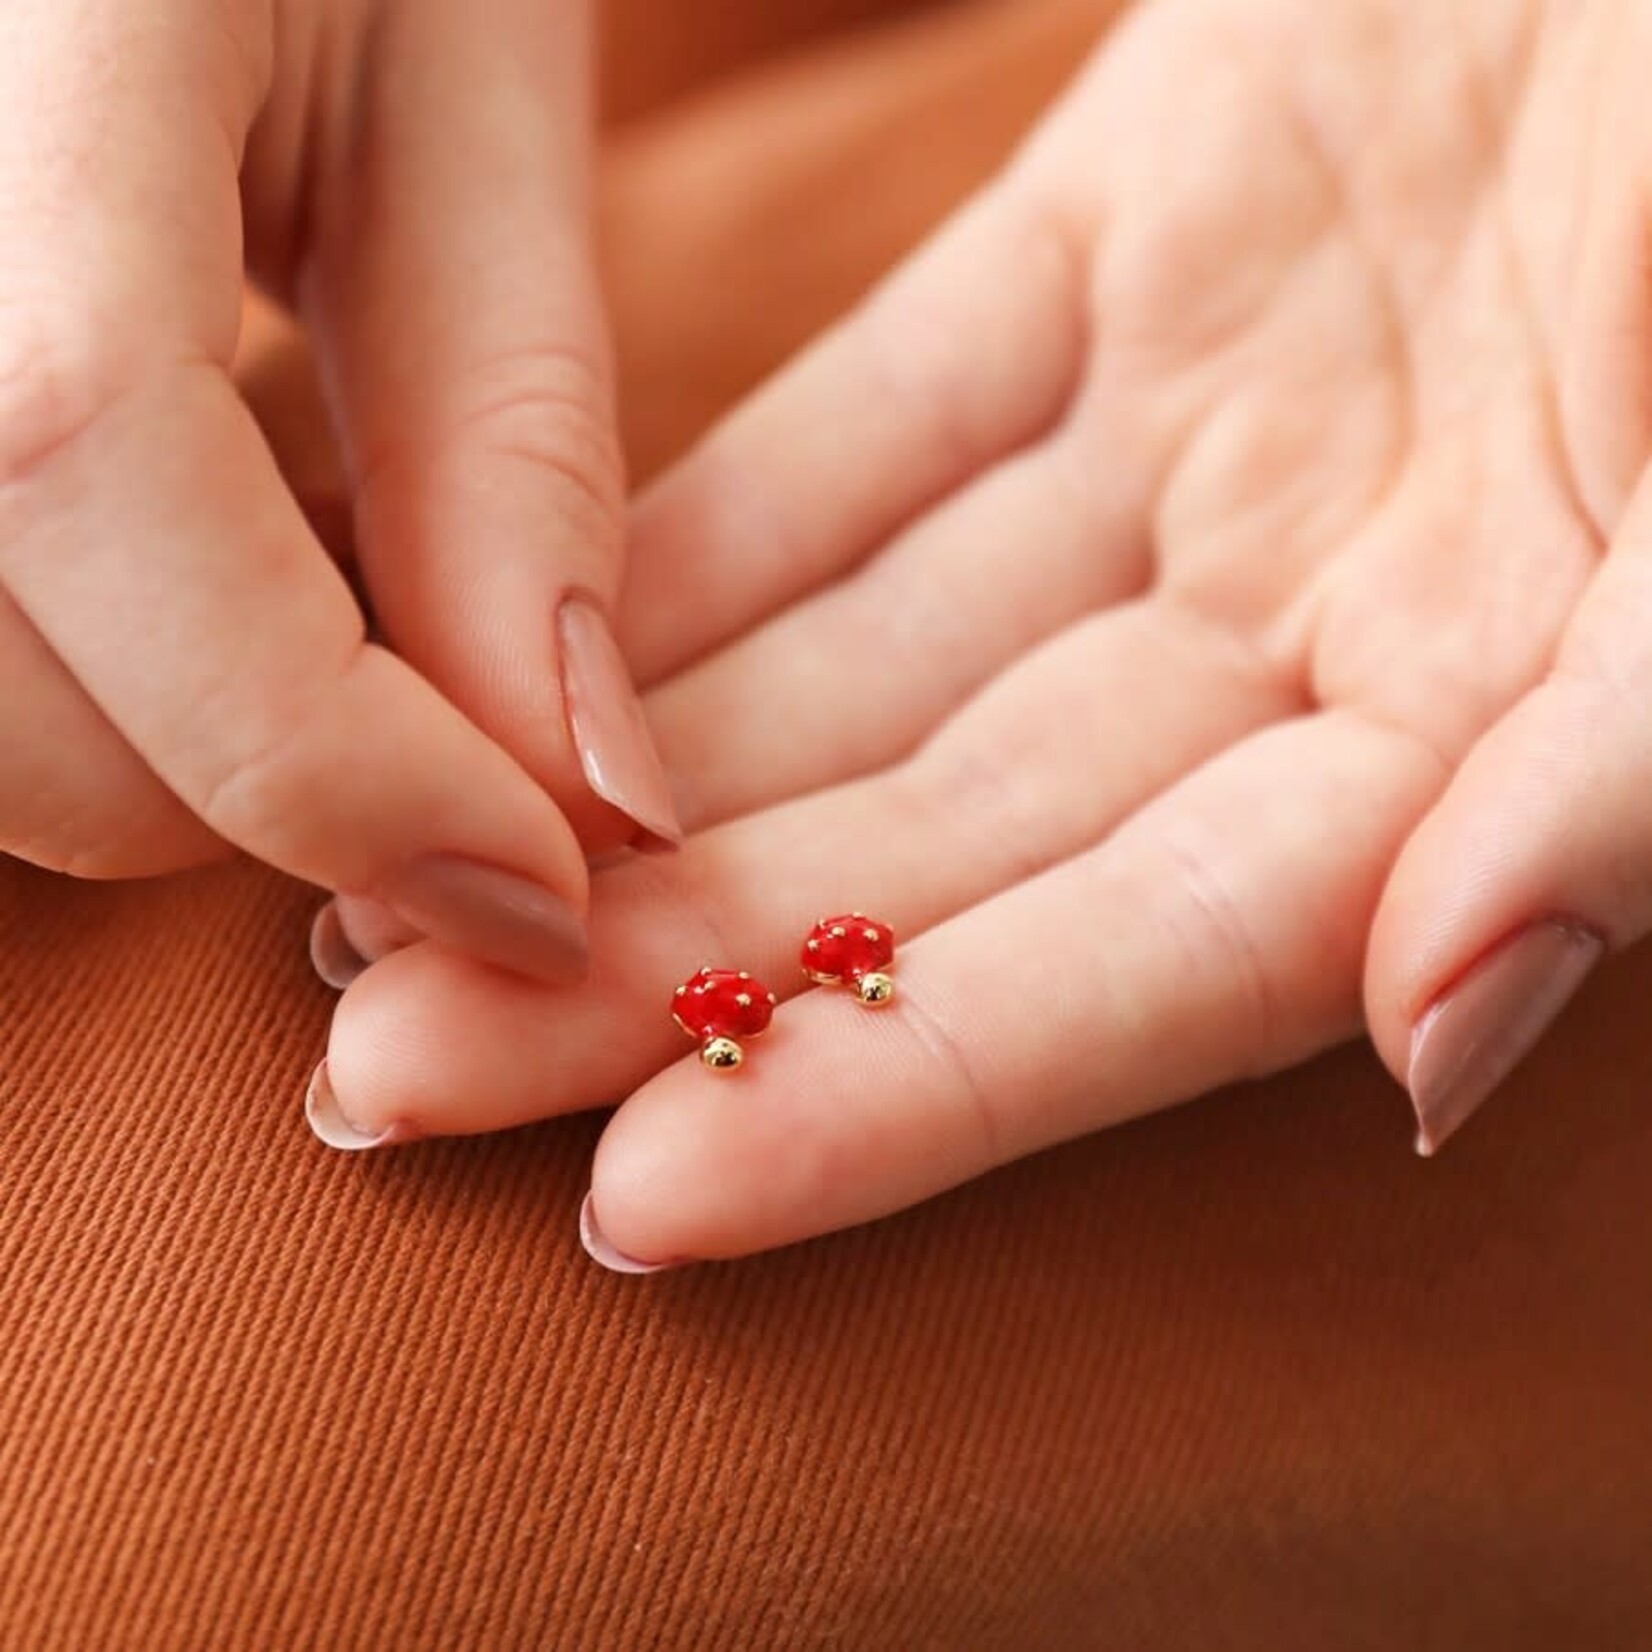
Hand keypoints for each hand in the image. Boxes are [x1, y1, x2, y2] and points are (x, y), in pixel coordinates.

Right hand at [0, 0, 676, 983]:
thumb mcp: (468, 103)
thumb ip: (506, 446)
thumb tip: (582, 803)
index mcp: (16, 9)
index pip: (74, 446)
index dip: (326, 746)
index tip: (538, 890)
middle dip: (266, 789)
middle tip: (452, 703)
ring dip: (160, 745)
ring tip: (310, 577)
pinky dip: (78, 678)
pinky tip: (185, 561)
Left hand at [320, 0, 1648, 1259]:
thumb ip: (1638, 755)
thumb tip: (1439, 1041)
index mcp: (1493, 715)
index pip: (1147, 965)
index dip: (902, 1090)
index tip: (644, 1198)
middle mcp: (1321, 623)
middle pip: (946, 847)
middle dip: (676, 968)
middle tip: (401, 1074)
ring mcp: (1201, 447)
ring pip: (863, 663)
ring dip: (622, 779)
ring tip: (380, 893)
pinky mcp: (1118, 253)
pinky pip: (861, 437)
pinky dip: (691, 543)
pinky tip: (503, 643)